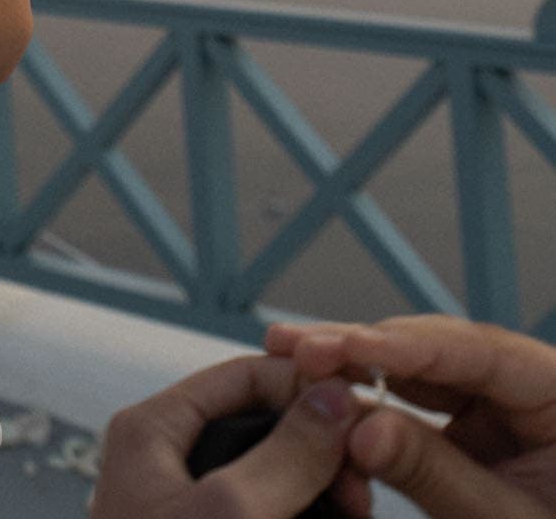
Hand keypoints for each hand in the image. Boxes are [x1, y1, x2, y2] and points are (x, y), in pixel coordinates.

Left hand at [94, 353, 365, 518]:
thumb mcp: (230, 513)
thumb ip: (286, 454)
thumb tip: (334, 395)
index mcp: (154, 431)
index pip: (243, 376)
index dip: (305, 388)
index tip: (360, 414)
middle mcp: (169, 460)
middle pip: (262, 425)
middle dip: (320, 448)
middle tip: (362, 488)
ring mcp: (189, 507)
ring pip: (272, 475)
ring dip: (320, 489)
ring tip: (357, 514)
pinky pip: (269, 513)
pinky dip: (306, 517)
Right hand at [266, 317, 555, 516]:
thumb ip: (434, 474)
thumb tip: (360, 431)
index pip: (476, 352)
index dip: (403, 345)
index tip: (342, 345)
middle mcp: (525, 387)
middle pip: (436, 350)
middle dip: (363, 348)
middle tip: (298, 347)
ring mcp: (496, 408)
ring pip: (416, 372)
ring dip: (355, 370)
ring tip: (294, 360)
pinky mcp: (470, 432)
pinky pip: (413, 407)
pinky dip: (370, 407)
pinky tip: (325, 395)